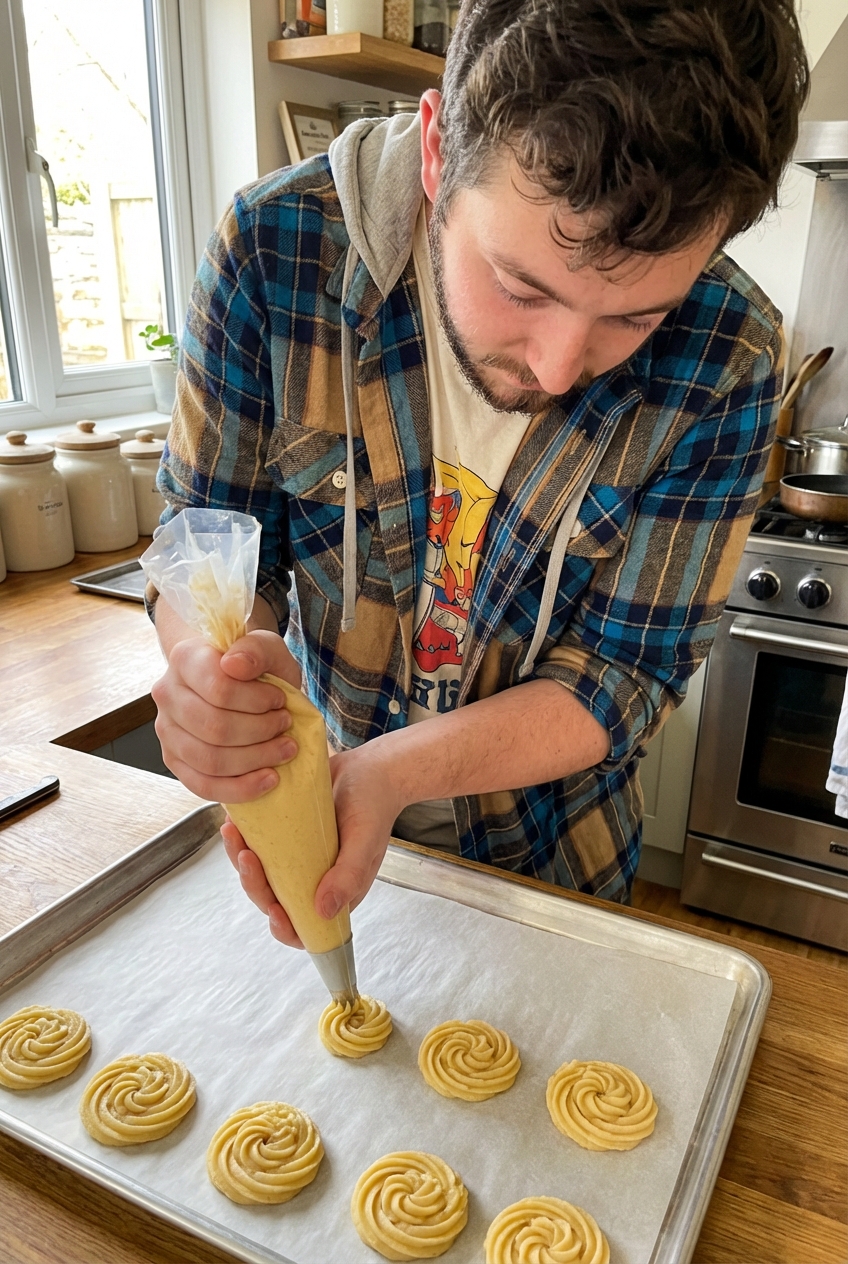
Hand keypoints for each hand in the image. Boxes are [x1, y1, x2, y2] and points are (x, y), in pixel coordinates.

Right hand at [152, 627, 302, 801]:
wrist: (239, 683)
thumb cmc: (254, 667)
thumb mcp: (267, 648)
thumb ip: (256, 649)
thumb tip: (234, 664)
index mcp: (185, 658)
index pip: (219, 689)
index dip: (257, 701)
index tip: (280, 700)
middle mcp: (167, 694)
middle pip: (215, 728)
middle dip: (261, 732)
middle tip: (285, 725)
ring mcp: (166, 731)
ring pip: (210, 760)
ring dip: (256, 759)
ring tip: (284, 749)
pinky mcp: (174, 761)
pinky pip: (203, 786)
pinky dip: (241, 788)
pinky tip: (268, 779)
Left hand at [221, 741, 404, 947]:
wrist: (367, 768)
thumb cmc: (373, 804)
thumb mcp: (365, 841)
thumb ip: (348, 876)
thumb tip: (323, 912)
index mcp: (335, 891)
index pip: (306, 926)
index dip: (286, 927)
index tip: (275, 911)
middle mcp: (312, 879)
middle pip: (273, 898)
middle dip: (254, 883)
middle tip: (246, 856)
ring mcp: (296, 857)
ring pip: (260, 871)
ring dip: (241, 858)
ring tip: (233, 833)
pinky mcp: (285, 836)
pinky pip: (259, 844)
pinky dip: (243, 836)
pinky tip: (234, 820)